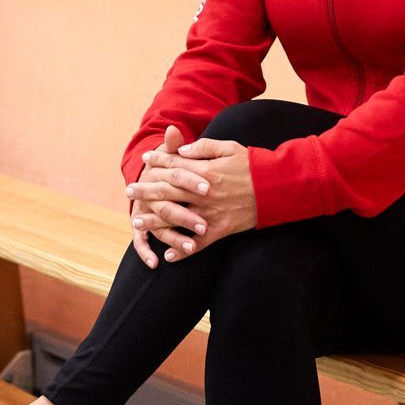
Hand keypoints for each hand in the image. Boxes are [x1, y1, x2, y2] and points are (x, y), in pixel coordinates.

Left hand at [126, 127, 257, 267]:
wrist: (276, 188)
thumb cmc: (252, 165)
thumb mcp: (229, 148)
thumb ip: (203, 148)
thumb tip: (181, 151)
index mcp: (205, 171)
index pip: (174, 165)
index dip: (157, 161)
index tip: (144, 160)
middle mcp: (203, 193)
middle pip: (167, 192)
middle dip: (146, 191)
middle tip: (129, 191)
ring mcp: (210, 213)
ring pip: (177, 219)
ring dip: (155, 222)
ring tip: (137, 222)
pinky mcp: (219, 230)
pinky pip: (198, 243)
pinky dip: (182, 251)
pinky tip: (168, 256)